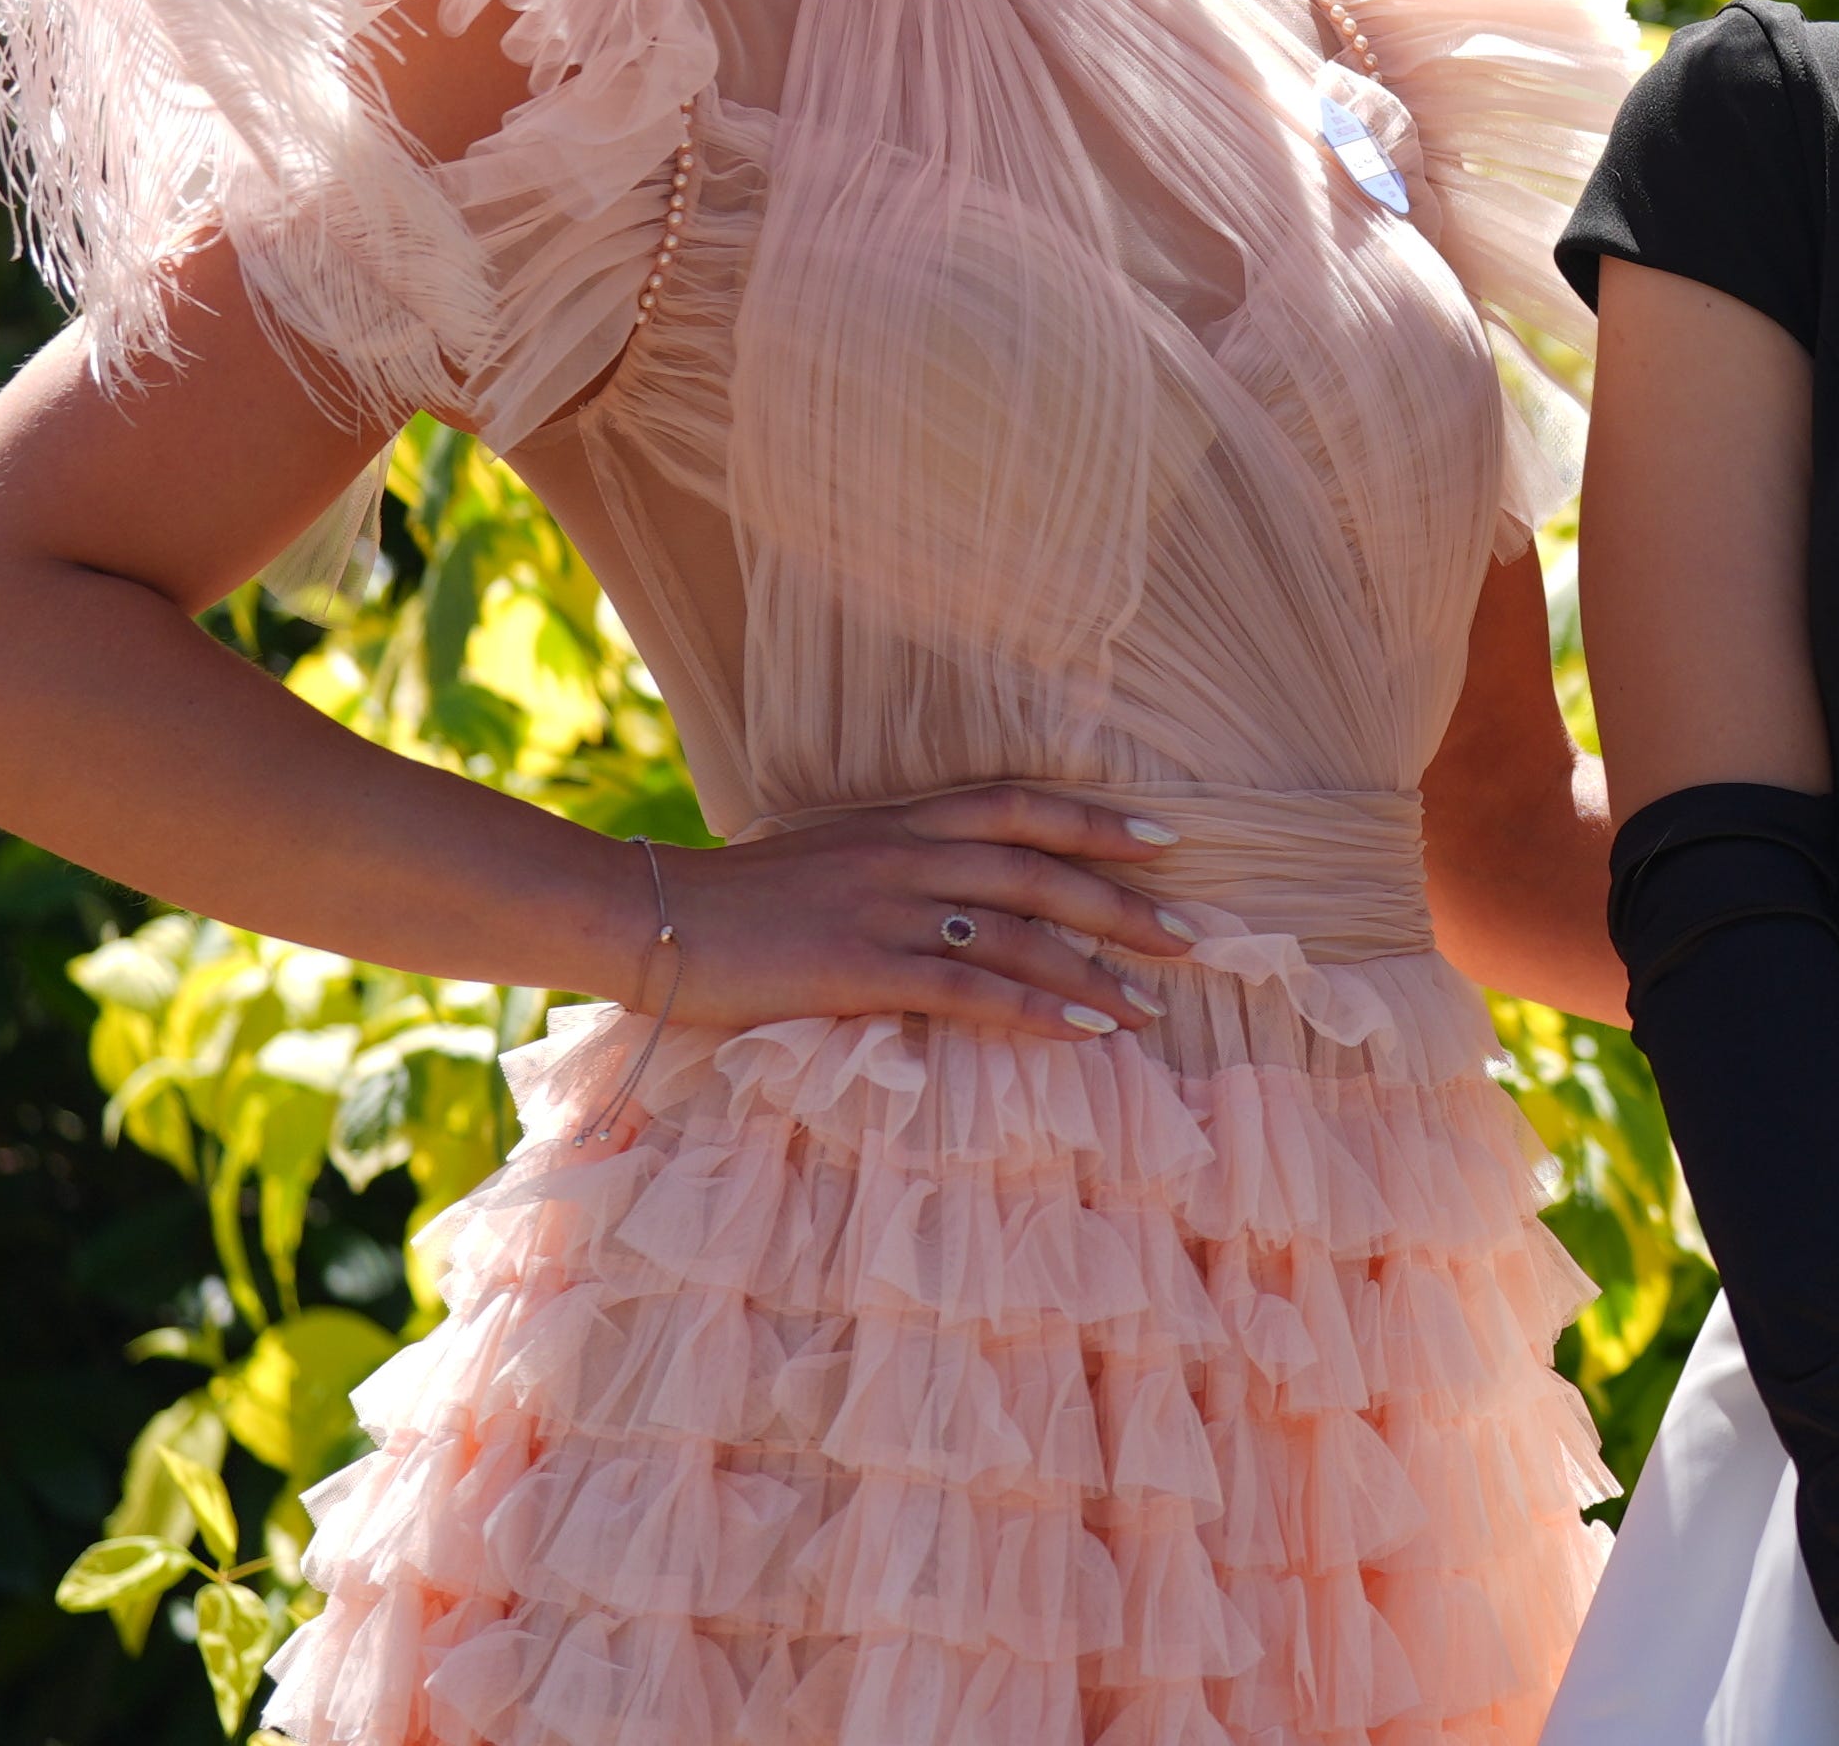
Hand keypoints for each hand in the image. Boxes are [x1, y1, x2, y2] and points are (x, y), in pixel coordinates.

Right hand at [633, 787, 1200, 1039]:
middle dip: (1121, 903)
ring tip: (1151, 1003)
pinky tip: (1086, 1032)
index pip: (1019, 807)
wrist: (650, 917)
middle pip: (1039, 871)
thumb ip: (892, 869)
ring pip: (1019, 932)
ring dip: (1095, 969)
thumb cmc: (735, 903)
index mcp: (899, 822)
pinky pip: (971, 988)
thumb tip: (951, 897)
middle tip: (1188, 936)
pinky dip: (1039, 1009)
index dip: (1095, 822)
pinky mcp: (862, 966)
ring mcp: (887, 908)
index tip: (1163, 842)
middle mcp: (906, 854)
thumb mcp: (826, 861)